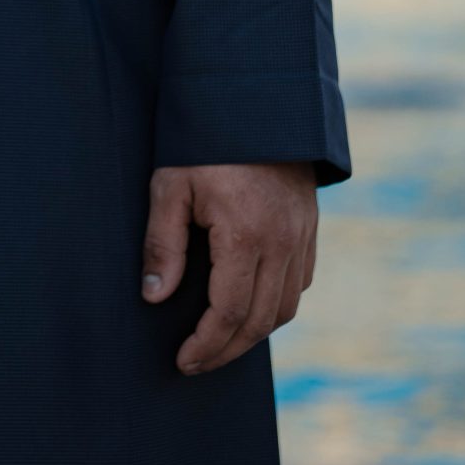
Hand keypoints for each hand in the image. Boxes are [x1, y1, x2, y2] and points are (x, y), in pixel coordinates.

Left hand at [142, 161, 318, 375]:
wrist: (256, 102)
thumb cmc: (205, 142)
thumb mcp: (171, 184)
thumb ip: (163, 242)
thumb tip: (154, 296)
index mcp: (245, 235)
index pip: (230, 312)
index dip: (207, 344)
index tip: (184, 361)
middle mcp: (282, 244)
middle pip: (261, 320)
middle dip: (227, 349)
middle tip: (196, 363)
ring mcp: (301, 237)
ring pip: (285, 307)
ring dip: (253, 333)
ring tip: (219, 343)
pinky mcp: (309, 229)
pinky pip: (298, 284)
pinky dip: (276, 306)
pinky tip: (249, 308)